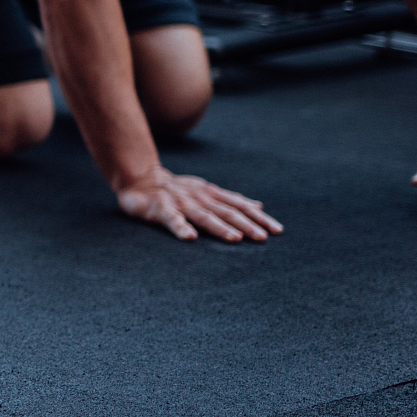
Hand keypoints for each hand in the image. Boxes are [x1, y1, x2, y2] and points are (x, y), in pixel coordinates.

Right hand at [116, 166, 281, 242]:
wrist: (139, 178)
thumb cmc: (175, 190)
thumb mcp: (206, 190)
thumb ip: (230, 199)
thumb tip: (258, 206)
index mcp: (211, 194)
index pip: (239, 206)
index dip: (258, 218)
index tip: (277, 230)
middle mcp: (199, 197)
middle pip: (225, 212)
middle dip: (245, 224)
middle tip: (262, 237)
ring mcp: (180, 203)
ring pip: (202, 215)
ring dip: (219, 227)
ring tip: (234, 238)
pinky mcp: (159, 209)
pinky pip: (171, 219)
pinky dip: (180, 227)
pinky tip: (189, 237)